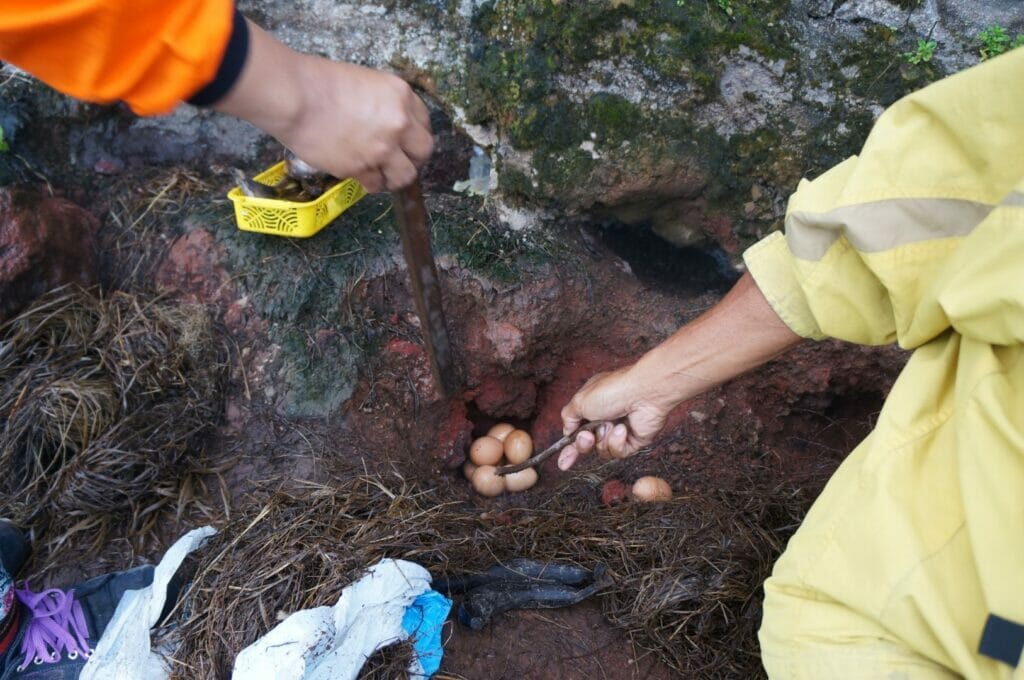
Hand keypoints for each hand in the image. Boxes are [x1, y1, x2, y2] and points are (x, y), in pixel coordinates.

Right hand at [214, 20, 432, 192]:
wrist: (295, 98)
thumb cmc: (320, 82)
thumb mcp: (365, 82)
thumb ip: (384, 104)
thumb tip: (387, 123)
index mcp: (401, 96)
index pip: (424, 122)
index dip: (414, 134)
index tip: (406, 141)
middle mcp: (399, 123)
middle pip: (423, 151)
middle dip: (413, 158)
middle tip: (398, 160)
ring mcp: (383, 148)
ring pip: (405, 175)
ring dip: (395, 177)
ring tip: (383, 175)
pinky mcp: (363, 168)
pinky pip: (376, 184)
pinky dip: (371, 183)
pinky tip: (363, 177)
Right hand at [557, 365, 673, 469]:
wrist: (643, 393)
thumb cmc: (613, 391)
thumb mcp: (580, 401)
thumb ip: (568, 417)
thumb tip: (567, 431)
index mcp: (591, 406)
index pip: (576, 431)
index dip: (569, 448)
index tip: (564, 462)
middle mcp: (605, 418)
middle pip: (588, 445)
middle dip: (584, 443)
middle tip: (588, 436)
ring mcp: (619, 431)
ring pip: (602, 450)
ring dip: (603, 439)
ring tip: (610, 425)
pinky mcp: (633, 441)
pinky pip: (618, 452)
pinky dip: (617, 441)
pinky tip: (623, 429)